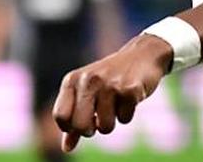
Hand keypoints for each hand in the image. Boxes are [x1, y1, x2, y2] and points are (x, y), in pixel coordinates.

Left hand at [52, 34, 172, 151]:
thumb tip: (66, 149)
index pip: (60, 116)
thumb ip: (74, 119)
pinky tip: (128, 98)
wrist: (141, 55)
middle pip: (80, 126)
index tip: (81, 123)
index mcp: (73, 80)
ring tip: (115, 104)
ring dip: (112, 122)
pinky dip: (127, 114)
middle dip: (90, 131)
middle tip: (98, 120)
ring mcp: (109, 85)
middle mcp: (88, 81)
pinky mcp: (130, 90)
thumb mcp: (87, 93)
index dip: (70, 127)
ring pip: (105, 127)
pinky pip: (124, 119)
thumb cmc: (109, 78)